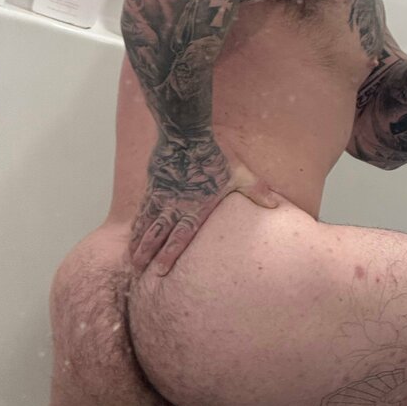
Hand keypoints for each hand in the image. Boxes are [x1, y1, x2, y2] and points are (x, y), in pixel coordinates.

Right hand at [129, 137, 279, 275]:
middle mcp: (175, 205)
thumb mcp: (241, 174)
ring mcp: (161, 196)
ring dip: (138, 241)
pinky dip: (136, 222)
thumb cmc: (216, 155)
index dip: (169, 254)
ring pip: (146, 223)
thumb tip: (275, 205)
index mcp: (196, 207)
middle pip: (158, 234)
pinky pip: (143, 208)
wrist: (187, 134)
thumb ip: (256, 191)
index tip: (159, 271)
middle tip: (138, 270)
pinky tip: (131, 231)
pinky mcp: (153, 185)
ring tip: (131, 258)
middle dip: (147, 253)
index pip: (181, 237)